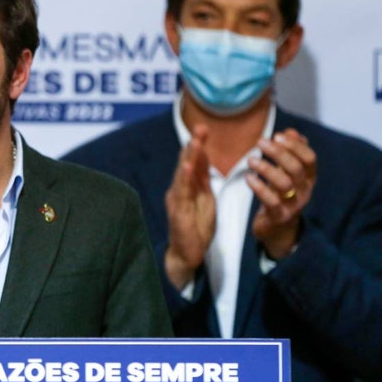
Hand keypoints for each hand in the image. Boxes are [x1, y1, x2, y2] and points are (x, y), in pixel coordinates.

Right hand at [164, 124, 216, 289]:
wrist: (186, 254)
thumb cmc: (195, 228)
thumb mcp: (205, 201)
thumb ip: (202, 181)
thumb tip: (203, 160)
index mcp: (188, 187)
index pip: (193, 162)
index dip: (198, 146)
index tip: (204, 129)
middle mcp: (179, 189)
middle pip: (186, 163)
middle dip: (193, 145)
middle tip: (200, 127)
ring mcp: (177, 199)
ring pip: (183, 174)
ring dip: (189, 157)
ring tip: (194, 142)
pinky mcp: (177, 211)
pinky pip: (181, 192)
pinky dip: (183, 178)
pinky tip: (186, 166)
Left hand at [247, 129, 316, 258]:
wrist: (278, 228)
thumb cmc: (281, 194)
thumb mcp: (287, 173)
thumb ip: (290, 152)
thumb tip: (290, 131)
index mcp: (309, 178)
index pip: (309, 158)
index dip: (295, 145)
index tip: (277, 135)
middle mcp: (304, 190)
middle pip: (296, 168)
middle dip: (279, 153)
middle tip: (260, 142)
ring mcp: (293, 204)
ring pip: (285, 183)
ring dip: (266, 168)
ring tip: (250, 160)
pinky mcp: (279, 216)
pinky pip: (272, 201)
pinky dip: (260, 188)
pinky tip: (248, 178)